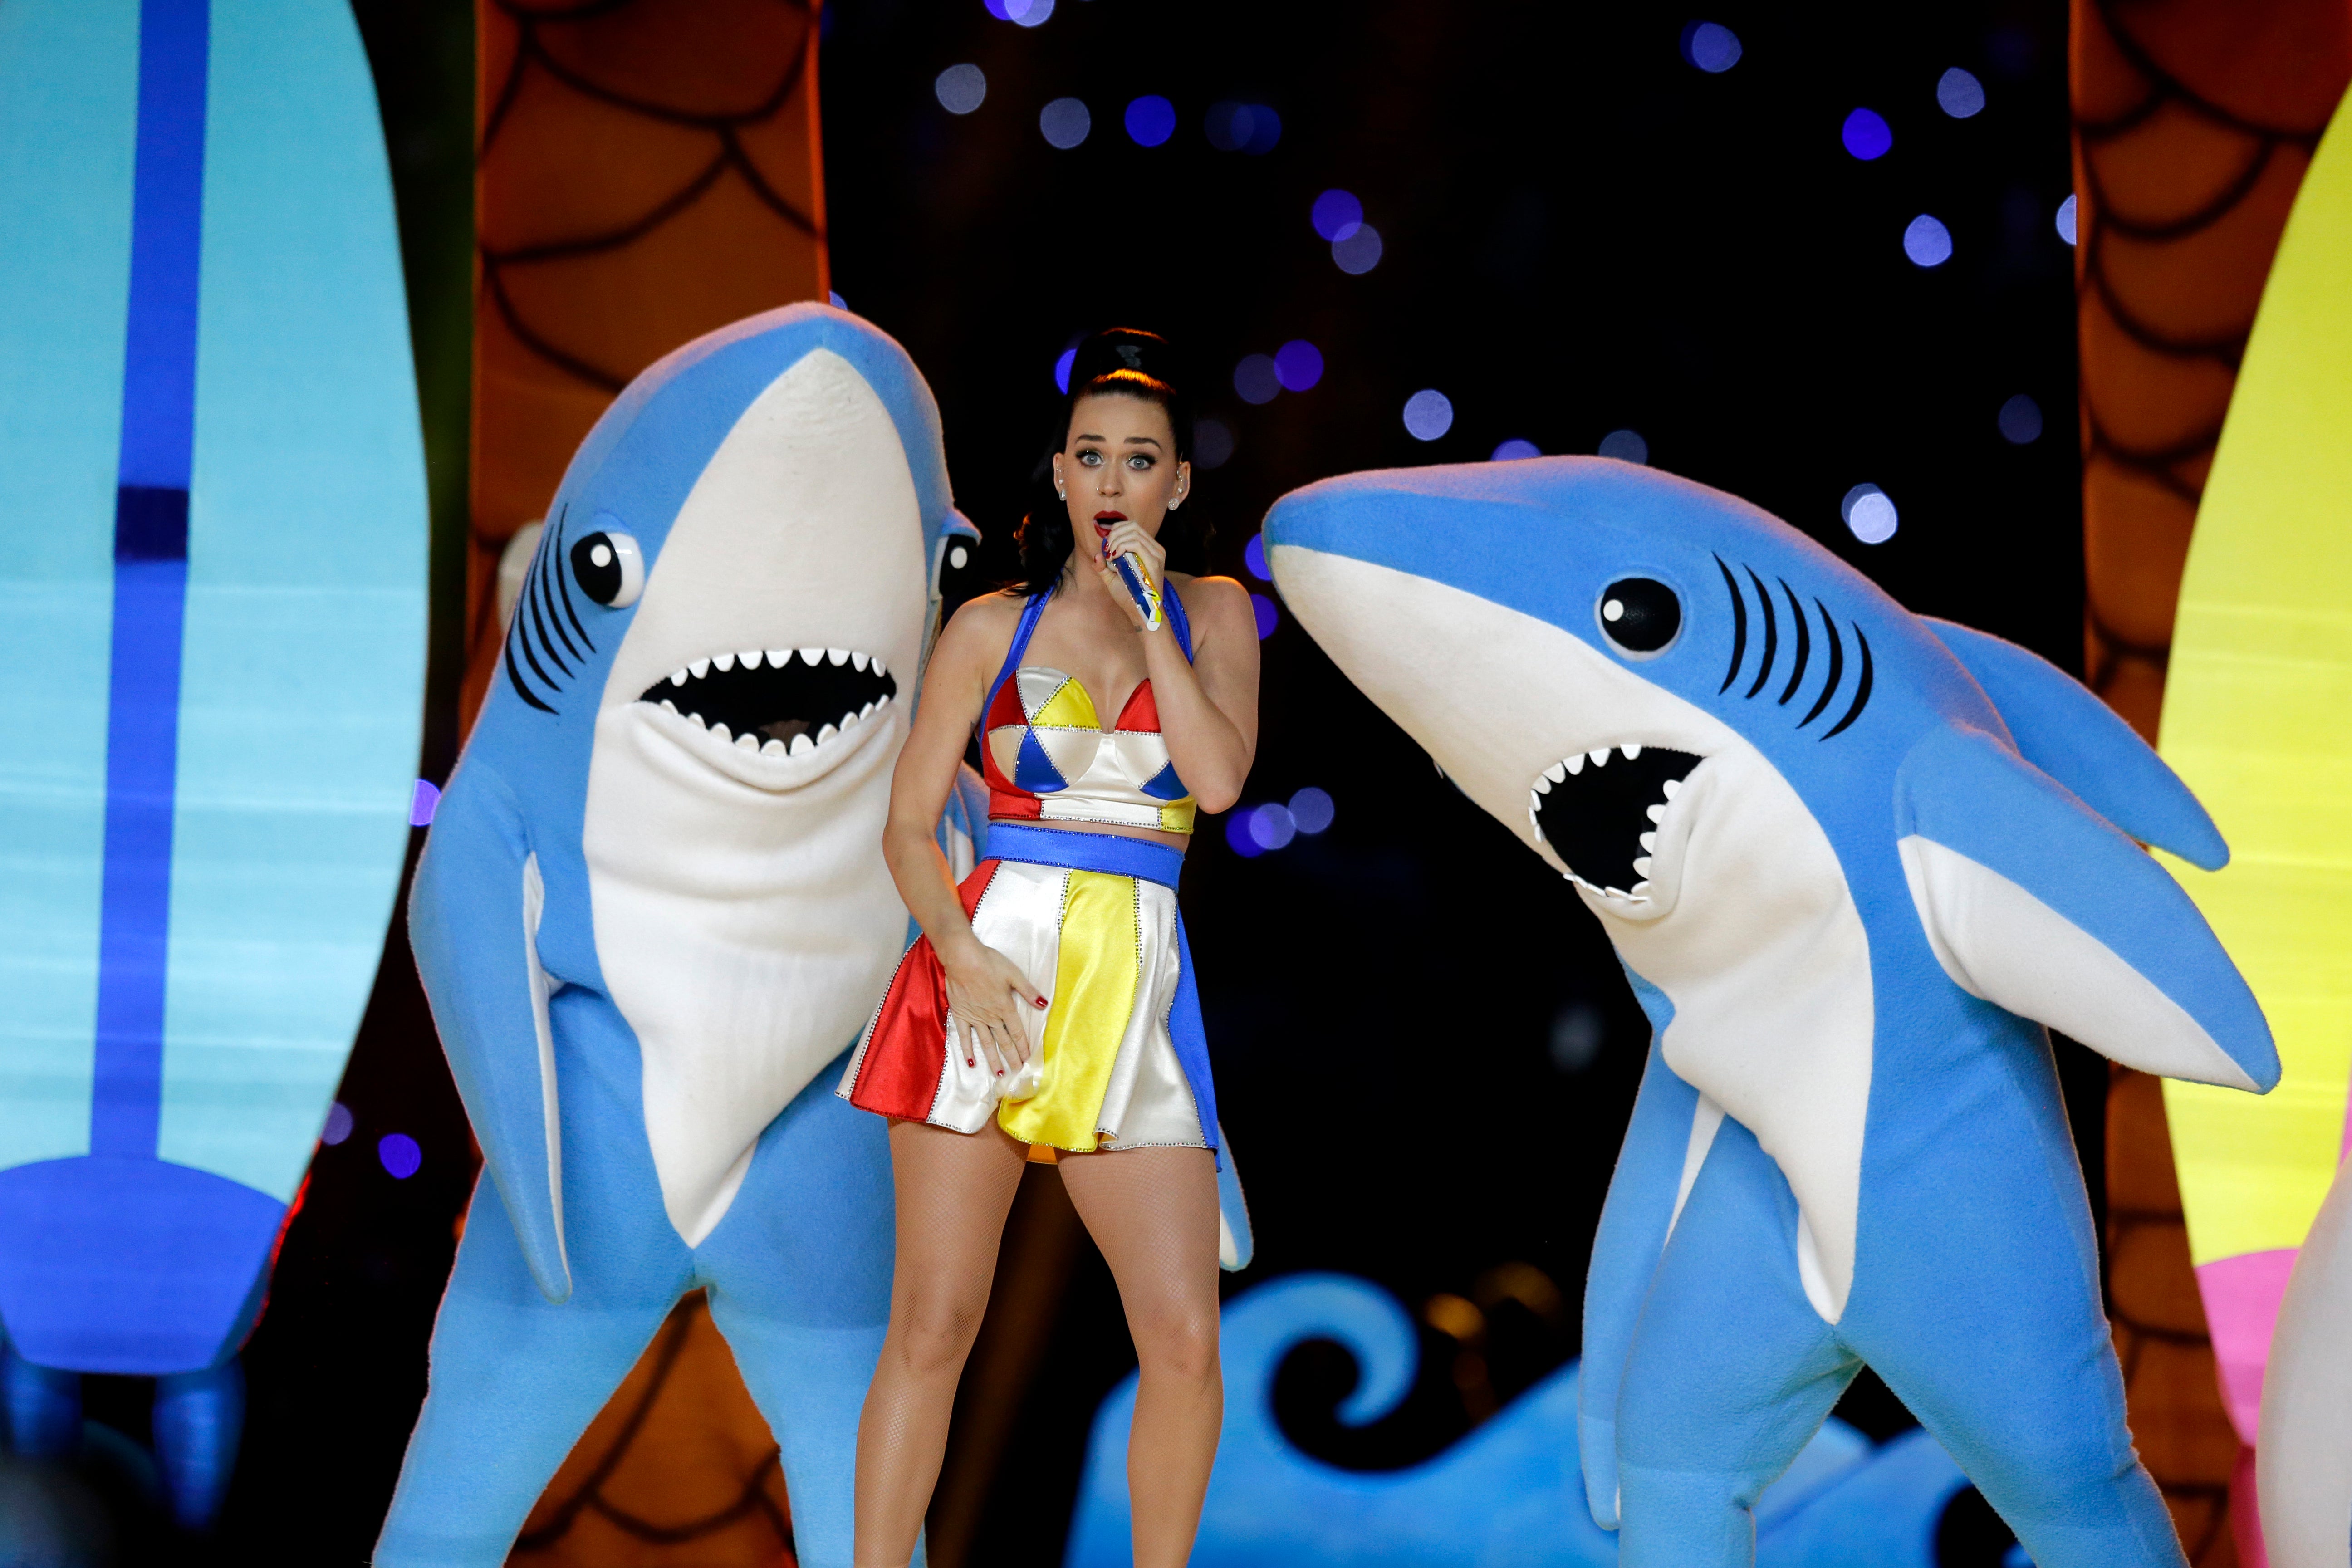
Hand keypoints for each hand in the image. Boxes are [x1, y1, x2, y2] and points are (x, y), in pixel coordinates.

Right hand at [939, 936, 1047, 1079]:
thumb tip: (1044, 1004)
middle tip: (1017, 1072)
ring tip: (999, 1074)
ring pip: (986, 1043)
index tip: (1027, 1059)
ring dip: (993, 1059)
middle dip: (1012, 1057)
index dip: (1023, 1047)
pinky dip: (968, 1050)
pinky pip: (965, 1036)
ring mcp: (975, 1018)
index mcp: (1006, 1007)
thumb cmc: (990, 963)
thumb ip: (1028, 991)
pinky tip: (972, 1063)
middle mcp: (992, 1017)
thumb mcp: (1014, 975)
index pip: (1017, 1032)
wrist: (962, 959)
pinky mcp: (961, 1015)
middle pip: (1004, 1041)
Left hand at [1093, 518, 1169, 631]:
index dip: (1116, 530)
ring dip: (1116, 541)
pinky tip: (1115, 557)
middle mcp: (1155, 549)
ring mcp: (1156, 554)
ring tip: (1110, 556)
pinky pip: (1136, 544)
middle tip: (1107, 551)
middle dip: (1114, 534)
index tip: (1106, 546)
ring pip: (1133, 532)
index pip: (1132, 527)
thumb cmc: (1129, 596)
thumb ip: (1103, 566)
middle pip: (1132, 526)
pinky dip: (1122, 546)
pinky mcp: (1154, 561)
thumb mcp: (1112, 578)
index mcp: (1148, 549)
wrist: (1141, 612)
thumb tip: (1097, 555)